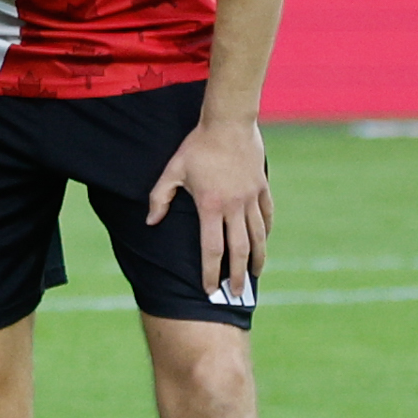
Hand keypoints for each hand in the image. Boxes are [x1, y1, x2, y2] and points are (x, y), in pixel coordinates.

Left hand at [150, 114, 271, 308]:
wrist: (228, 123)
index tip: (209, 289)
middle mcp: (234, 206)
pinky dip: (266, 232)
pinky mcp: (262, 188)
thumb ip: (160, 198)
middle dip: (237, 275)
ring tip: (254, 275)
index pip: (211, 248)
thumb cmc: (196, 147)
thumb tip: (151, 222)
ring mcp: (252, 198)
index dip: (209, 271)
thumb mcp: (172, 171)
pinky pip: (267, 216)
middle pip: (239, 250)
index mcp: (210, 206)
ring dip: (257, 258)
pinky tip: (264, 242)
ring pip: (258, 236)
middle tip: (236, 294)